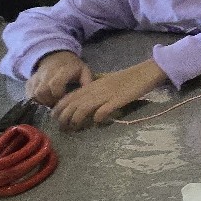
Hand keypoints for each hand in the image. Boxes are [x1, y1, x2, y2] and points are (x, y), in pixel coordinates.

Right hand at [26, 51, 91, 106]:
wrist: (56, 56)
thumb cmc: (72, 67)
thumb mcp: (84, 71)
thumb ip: (87, 82)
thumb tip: (89, 97)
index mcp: (62, 70)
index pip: (55, 85)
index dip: (58, 96)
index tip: (64, 100)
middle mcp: (46, 73)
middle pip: (42, 91)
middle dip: (50, 101)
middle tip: (58, 105)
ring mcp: (36, 77)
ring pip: (34, 94)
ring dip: (43, 102)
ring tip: (52, 103)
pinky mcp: (30, 81)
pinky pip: (29, 93)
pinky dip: (36, 100)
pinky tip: (44, 100)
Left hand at [51, 59, 167, 130]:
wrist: (145, 72)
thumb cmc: (126, 79)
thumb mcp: (105, 84)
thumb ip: (93, 93)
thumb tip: (83, 106)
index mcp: (91, 86)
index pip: (69, 97)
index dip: (59, 109)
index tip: (56, 119)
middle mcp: (95, 90)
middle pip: (73, 104)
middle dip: (64, 118)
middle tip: (62, 128)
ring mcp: (105, 95)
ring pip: (83, 108)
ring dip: (76, 120)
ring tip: (74, 128)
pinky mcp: (117, 100)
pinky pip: (103, 111)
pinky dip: (97, 118)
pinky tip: (98, 123)